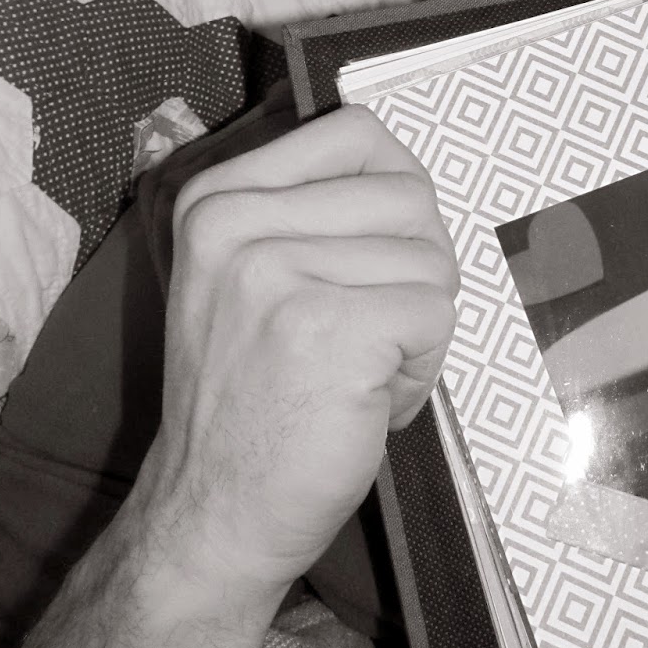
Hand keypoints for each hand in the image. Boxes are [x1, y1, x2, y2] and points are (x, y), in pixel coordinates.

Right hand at [130, 105, 458, 598]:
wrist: (210, 514)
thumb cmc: (255, 399)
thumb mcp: (249, 277)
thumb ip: (312, 212)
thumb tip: (407, 170)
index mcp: (216, 198)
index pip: (358, 133)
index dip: (396, 197)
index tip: (370, 258)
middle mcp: (235, 223)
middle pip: (410, 196)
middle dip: (415, 272)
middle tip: (364, 335)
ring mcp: (277, 273)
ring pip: (433, 261)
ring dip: (417, 330)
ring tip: (355, 374)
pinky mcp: (329, 328)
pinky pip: (437, 315)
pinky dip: (423, 368)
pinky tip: (367, 401)